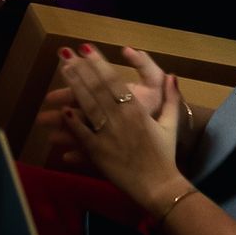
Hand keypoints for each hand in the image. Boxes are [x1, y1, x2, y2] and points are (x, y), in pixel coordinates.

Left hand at [57, 44, 188, 209]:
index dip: (99, 64)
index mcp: (138, 110)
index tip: (87, 49)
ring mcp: (109, 136)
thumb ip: (171, 99)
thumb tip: (172, 76)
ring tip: (63, 71)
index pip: (114, 81)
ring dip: (74, 87)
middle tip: (66, 53)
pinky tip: (63, 109)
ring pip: (88, 106)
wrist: (159, 186)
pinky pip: (83, 134)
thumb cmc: (164, 155)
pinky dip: (73, 122)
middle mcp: (121, 119)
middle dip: (81, 69)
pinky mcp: (99, 153)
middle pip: (97, 89)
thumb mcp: (170, 124)